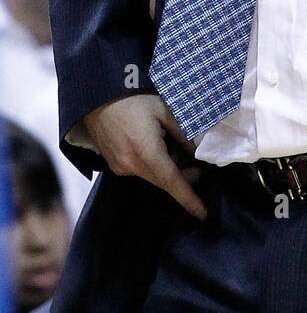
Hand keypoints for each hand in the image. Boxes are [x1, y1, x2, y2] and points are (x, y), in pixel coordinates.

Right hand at [82, 92, 207, 219]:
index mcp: (146, 152)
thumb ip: (184, 134)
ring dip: (167, 169)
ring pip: (153, 177)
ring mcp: (120, 168)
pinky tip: (154, 144)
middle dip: (184, 177)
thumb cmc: (134, 99)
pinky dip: (153, 165)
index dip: (188, 199)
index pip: (172, 182)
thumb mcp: (165, 110)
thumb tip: (199, 153)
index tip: (202, 214)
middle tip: (195, 159)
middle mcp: (131, 165)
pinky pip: (140, 172)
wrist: (98, 98)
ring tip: (170, 143)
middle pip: (164, 182)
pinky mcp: (114, 166)